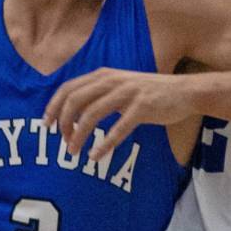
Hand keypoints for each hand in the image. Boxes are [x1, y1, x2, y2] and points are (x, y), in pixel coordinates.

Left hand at [46, 67, 195, 158]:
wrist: (184, 91)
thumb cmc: (149, 92)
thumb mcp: (120, 85)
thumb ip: (99, 92)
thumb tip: (72, 109)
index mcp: (104, 75)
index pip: (68, 88)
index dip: (54, 107)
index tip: (47, 125)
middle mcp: (112, 81)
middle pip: (75, 101)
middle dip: (63, 123)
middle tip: (62, 141)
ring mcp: (127, 94)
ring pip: (92, 115)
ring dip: (79, 135)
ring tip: (74, 152)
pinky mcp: (142, 109)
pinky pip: (117, 129)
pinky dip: (104, 144)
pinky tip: (96, 156)